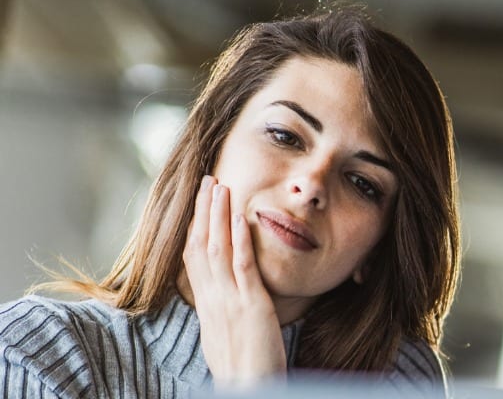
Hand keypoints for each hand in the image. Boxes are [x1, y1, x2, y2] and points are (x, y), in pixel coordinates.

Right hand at [182, 175, 286, 390]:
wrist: (246, 389)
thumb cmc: (242, 369)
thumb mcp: (224, 335)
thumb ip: (223, 312)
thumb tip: (222, 300)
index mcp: (207, 305)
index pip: (194, 258)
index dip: (195, 228)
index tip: (199, 203)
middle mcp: (213, 299)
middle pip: (200, 245)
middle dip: (203, 211)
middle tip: (208, 180)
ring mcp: (229, 300)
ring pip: (217, 249)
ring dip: (218, 215)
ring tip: (221, 186)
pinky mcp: (251, 306)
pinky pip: (242, 267)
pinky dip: (239, 240)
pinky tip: (240, 218)